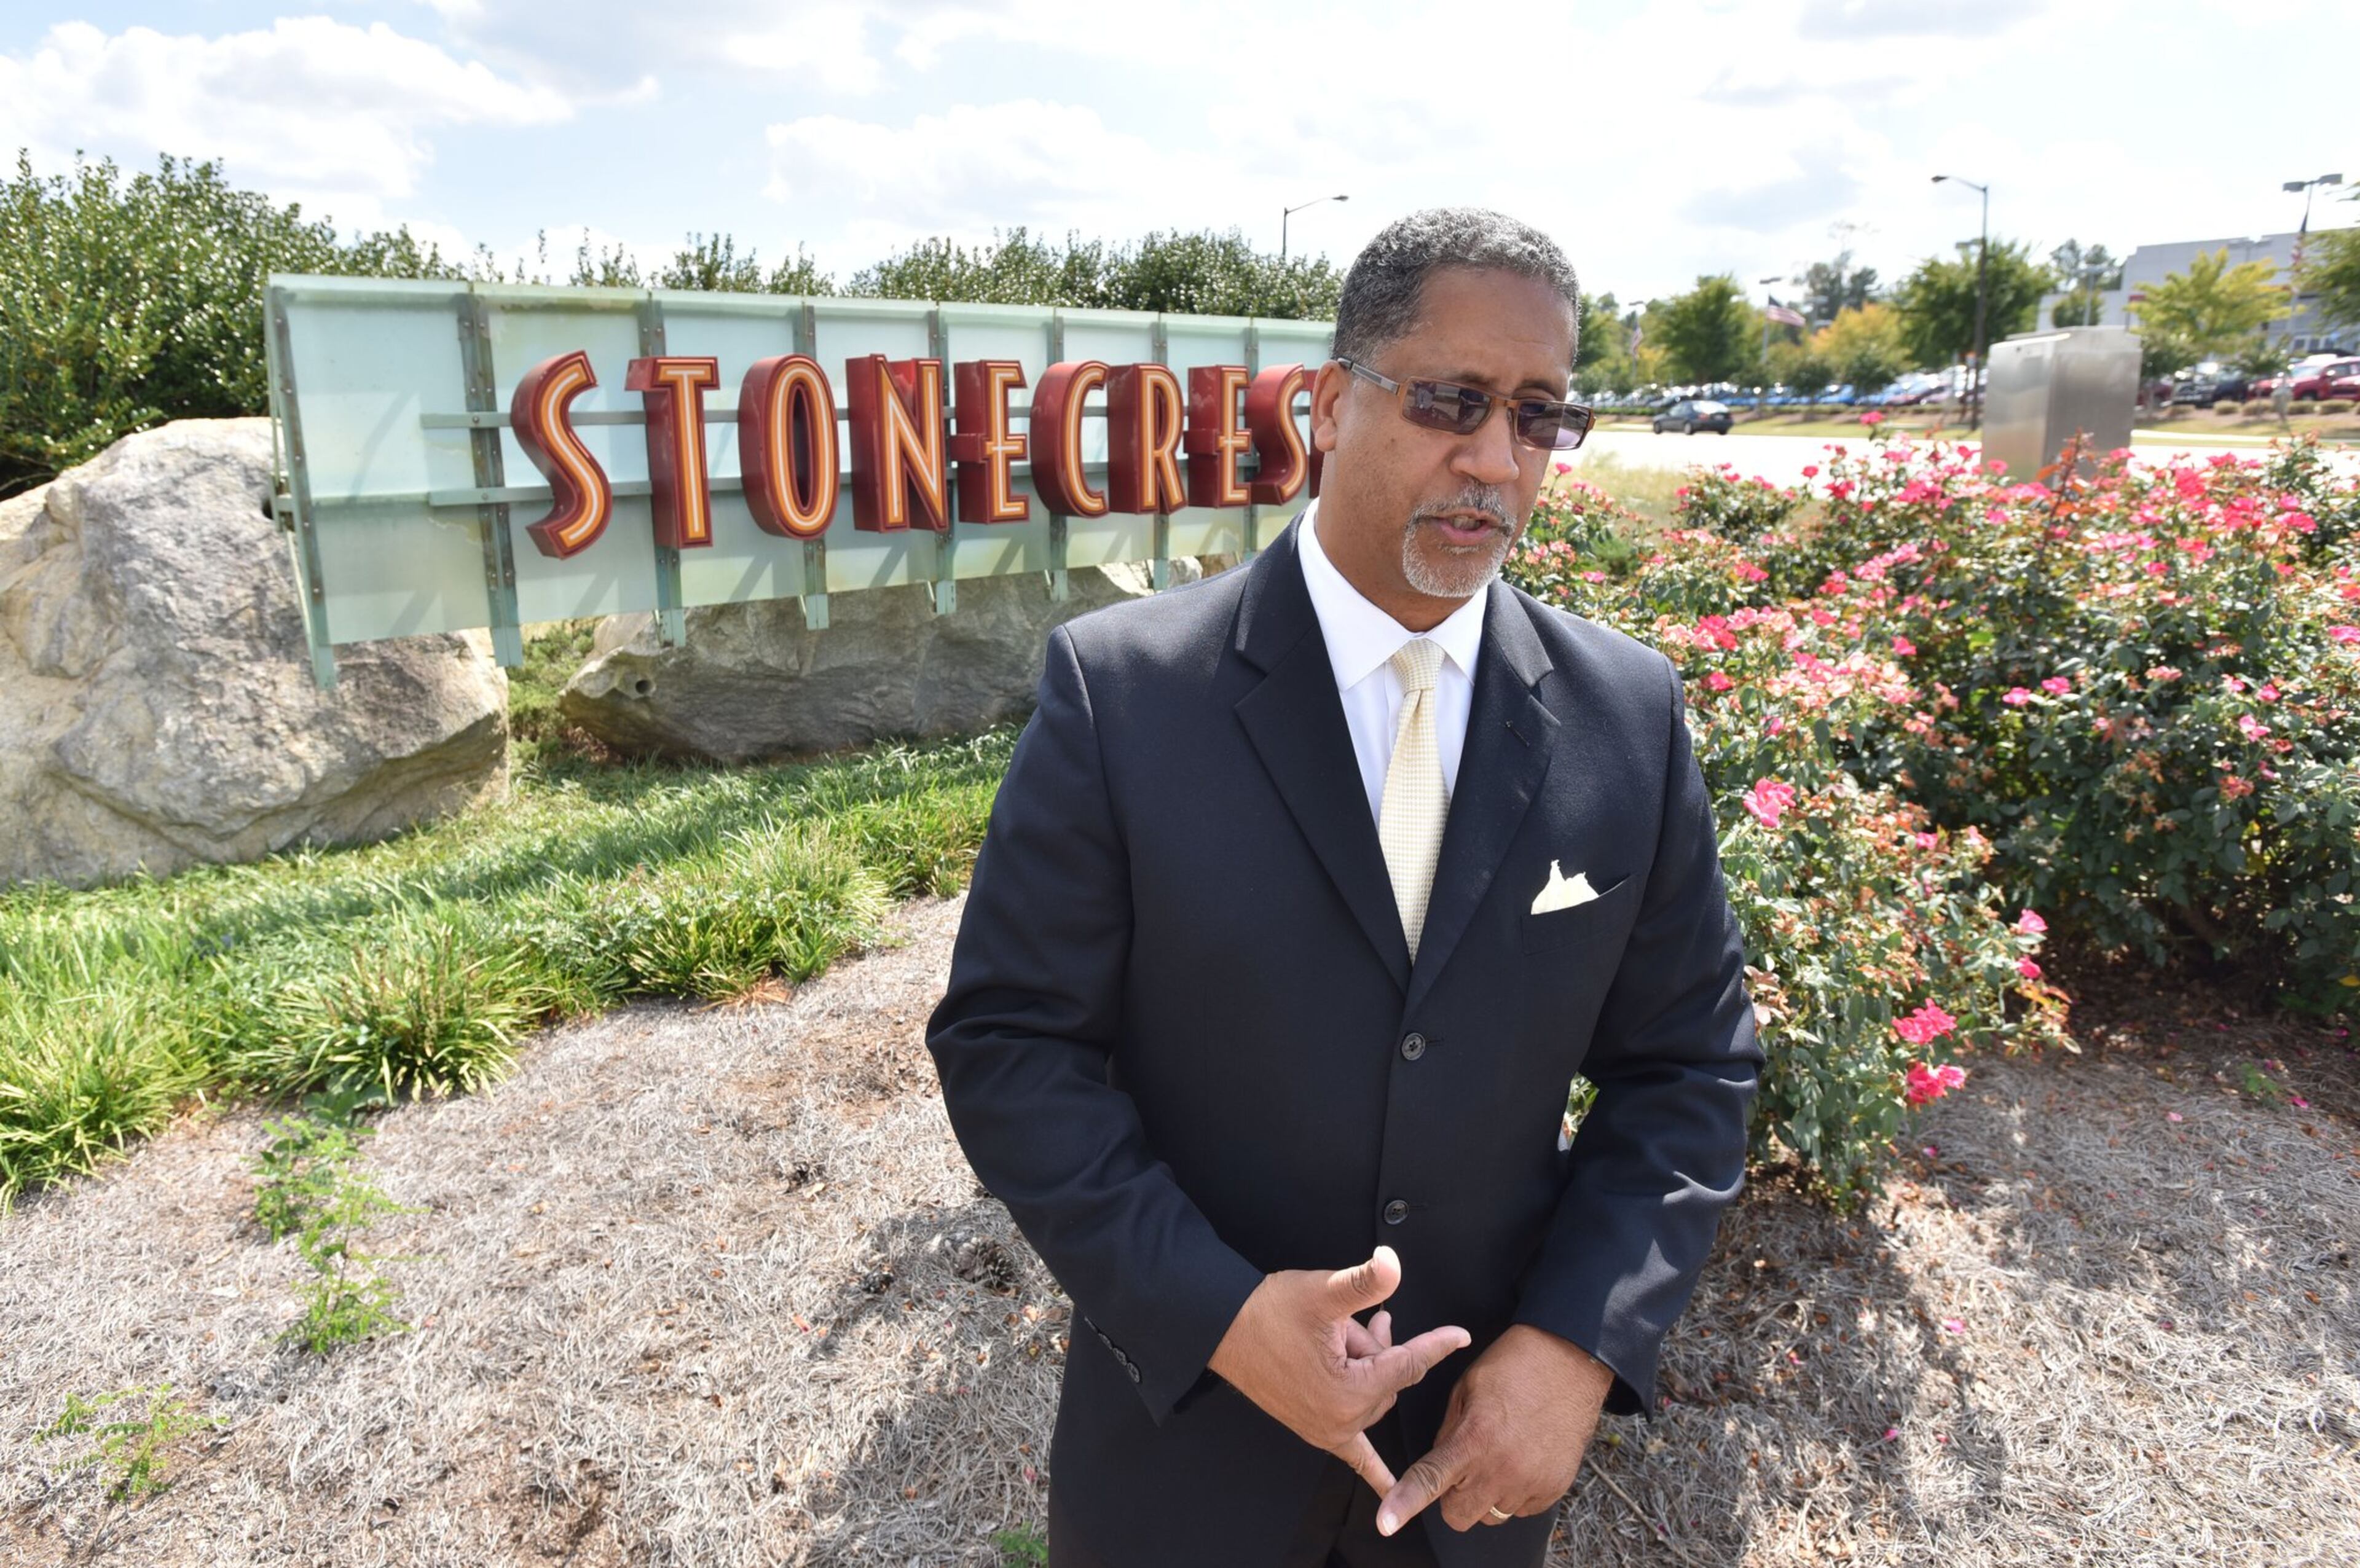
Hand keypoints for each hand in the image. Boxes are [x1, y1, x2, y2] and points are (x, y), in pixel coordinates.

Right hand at [1208, 1246, 1470, 1495]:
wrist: (1222, 1328)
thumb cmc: (1270, 1311)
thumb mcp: (1323, 1292)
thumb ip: (1365, 1283)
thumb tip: (1393, 1262)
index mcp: (1350, 1392)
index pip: (1408, 1365)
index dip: (1435, 1343)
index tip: (1461, 1335)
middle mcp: (1340, 1420)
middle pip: (1387, 1379)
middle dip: (1376, 1346)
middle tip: (1352, 1319)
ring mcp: (1326, 1430)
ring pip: (1371, 1395)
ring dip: (1364, 1365)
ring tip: (1336, 1335)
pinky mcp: (1314, 1430)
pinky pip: (1354, 1456)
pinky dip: (1374, 1473)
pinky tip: (1393, 1493)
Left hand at [1376, 1324, 1613, 1536]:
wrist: (1570, 1360)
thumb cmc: (1514, 1366)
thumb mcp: (1467, 1389)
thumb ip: (1448, 1431)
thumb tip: (1439, 1463)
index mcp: (1474, 1438)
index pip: (1430, 1481)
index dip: (1404, 1504)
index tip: (1385, 1523)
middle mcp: (1502, 1468)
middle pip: (1458, 1516)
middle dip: (1452, 1498)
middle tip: (1461, 1469)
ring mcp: (1531, 1482)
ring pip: (1491, 1515)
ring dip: (1485, 1495)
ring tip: (1498, 1456)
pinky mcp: (1554, 1488)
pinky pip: (1521, 1509)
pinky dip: (1515, 1492)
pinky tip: (1522, 1457)